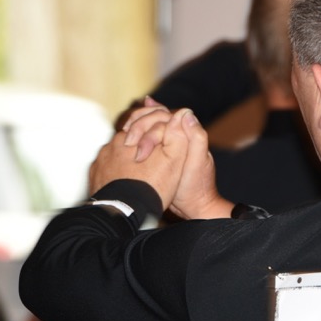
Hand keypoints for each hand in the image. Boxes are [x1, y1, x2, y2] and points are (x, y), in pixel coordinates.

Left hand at [91, 102, 189, 208]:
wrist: (123, 213)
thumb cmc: (151, 187)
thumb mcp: (174, 161)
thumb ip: (178, 136)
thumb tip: (181, 113)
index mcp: (129, 138)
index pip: (144, 126)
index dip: (157, 134)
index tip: (166, 149)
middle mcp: (110, 145)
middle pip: (130, 140)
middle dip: (141, 147)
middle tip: (155, 166)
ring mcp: (100, 161)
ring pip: (118, 155)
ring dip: (128, 161)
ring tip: (141, 178)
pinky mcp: (95, 176)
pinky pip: (107, 169)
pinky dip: (116, 174)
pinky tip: (126, 185)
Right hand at [117, 101, 231, 218]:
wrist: (193, 207)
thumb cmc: (196, 187)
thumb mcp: (197, 162)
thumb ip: (196, 137)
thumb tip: (186, 112)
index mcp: (189, 135)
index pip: (165, 116)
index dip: (148, 120)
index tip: (136, 136)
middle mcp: (180, 137)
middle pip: (155, 119)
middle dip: (139, 123)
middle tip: (127, 135)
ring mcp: (170, 146)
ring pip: (150, 128)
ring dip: (136, 127)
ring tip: (123, 132)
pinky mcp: (162, 155)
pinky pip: (148, 140)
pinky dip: (137, 137)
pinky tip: (126, 135)